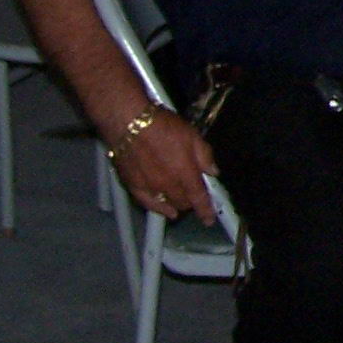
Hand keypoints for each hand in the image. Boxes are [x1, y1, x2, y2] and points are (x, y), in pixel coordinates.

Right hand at [109, 109, 219, 223]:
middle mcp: (168, 185)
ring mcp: (150, 187)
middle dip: (191, 203)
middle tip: (193, 197)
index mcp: (186, 173)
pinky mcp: (133, 185)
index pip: (199, 198)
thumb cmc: (162, 126)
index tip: (209, 219)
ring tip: (180, 205)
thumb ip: (204, 156)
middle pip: (183, 203)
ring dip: (176, 206)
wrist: (129, 123)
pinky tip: (163, 210)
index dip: (206, 210)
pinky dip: (158, 209)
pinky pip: (147, 203)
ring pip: (167, 206)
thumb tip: (213, 171)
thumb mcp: (192, 135)